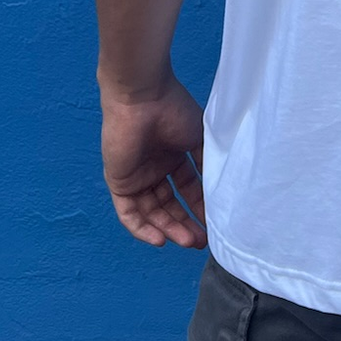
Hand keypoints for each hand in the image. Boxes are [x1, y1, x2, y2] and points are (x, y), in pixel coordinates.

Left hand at [98, 75, 207, 248]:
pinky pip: (129, 213)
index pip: (188, 190)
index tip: (215, 225)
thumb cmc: (174, 110)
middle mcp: (155, 169)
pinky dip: (143, 229)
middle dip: (186, 224)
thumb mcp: (200, 137)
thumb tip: (221, 190)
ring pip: (152, 213)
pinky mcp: (119, 182)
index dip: (200, 208)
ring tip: (188, 241)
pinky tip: (161, 239)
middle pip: (170, 206)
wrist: (143, 98)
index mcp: (174, 156)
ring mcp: (137, 177)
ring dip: (169, 229)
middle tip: (202, 242)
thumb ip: (208, 163)